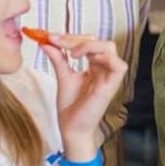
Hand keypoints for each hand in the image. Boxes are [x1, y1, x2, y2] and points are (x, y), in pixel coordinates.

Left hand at [38, 33, 127, 156]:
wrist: (70, 128)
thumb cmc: (70, 107)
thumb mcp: (63, 76)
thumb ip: (57, 58)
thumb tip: (46, 41)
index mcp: (95, 66)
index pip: (89, 42)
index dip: (71, 37)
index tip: (50, 36)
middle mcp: (104, 69)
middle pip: (100, 41)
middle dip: (78, 39)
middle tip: (58, 42)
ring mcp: (109, 77)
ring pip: (109, 48)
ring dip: (89, 45)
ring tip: (72, 53)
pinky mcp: (111, 86)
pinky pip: (118, 66)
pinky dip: (104, 58)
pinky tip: (87, 60)